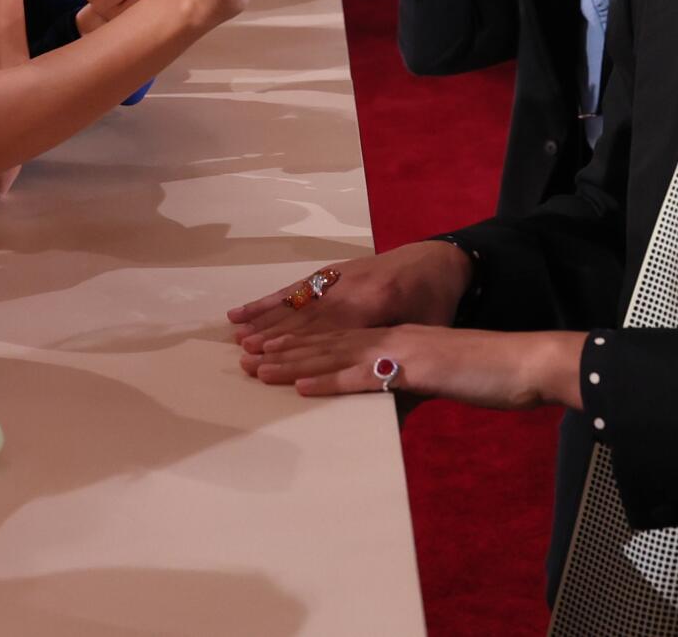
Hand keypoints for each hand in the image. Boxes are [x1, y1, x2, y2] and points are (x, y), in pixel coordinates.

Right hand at [229, 240, 474, 349]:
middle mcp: (352, 288)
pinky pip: (296, 288)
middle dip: (275, 339)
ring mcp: (338, 277)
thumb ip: (409, 368)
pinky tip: (247, 309)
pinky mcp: (331, 273)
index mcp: (377, 303)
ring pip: (297, 303)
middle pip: (307, 319)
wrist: (437, 259)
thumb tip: (397, 417)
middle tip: (246, 358)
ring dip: (267, 321)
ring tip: (240, 337)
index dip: (302, 351)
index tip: (274, 364)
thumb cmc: (435, 303)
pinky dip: (271, 299)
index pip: (331, 333)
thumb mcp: (430, 334)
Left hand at [245, 324, 584, 408]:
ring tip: (256, 367)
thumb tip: (383, 412)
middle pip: (326, 341)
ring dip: (292, 361)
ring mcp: (400, 348)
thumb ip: (406, 392)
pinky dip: (329, 381)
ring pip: (334, 353)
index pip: (337, 338)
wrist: (524, 364)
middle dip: (282, 348)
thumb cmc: (487, 375)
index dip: (299, 343)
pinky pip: (364, 376)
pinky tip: (300, 388)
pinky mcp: (413, 368)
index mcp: (395, 336)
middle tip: (242, 355)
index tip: (265, 348)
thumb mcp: (436, 382)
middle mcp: (390, 335)